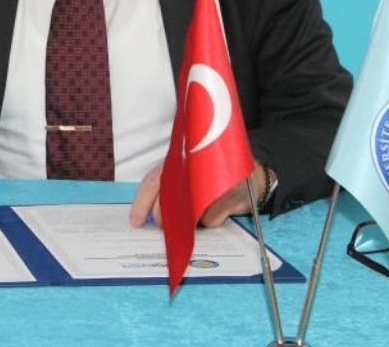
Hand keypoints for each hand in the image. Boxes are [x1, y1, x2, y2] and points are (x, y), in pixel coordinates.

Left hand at [128, 160, 265, 227]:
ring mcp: (211, 183)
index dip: (141, 204)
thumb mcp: (189, 177)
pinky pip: (209, 220)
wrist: (253, 176)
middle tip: (165, 226)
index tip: (136, 222)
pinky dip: (210, 221)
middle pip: (166, 201)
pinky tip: (217, 212)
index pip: (152, 182)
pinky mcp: (229, 197)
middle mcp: (192, 169)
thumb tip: (149, 215)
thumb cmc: (213, 178)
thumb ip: (170, 190)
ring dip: (188, 221)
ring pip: (187, 214)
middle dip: (162, 218)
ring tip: (197, 213)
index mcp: (178, 162)